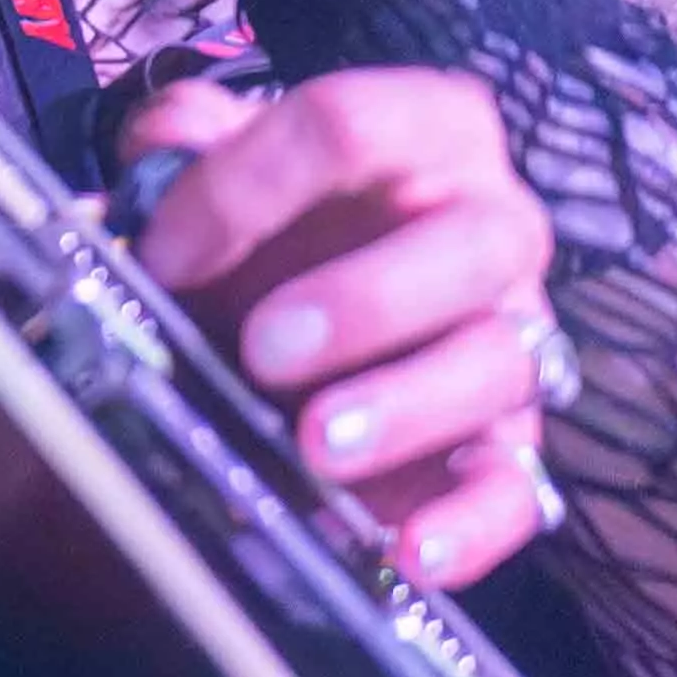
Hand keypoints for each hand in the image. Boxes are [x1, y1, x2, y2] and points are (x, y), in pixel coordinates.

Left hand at [128, 66, 571, 587]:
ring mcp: (513, 334)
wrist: (308, 300)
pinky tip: (406, 551)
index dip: (247, 184)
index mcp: (425, 131)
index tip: (165, 251)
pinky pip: (519, 485)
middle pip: (467, 245)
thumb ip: (183, 141)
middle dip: (365, 300)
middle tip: (263, 350)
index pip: (348, 126)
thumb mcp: (219, 162)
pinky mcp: (509, 440)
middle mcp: (491, 225)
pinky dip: (468, 524)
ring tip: (316, 447)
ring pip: (498, 363)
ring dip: (405, 408)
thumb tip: (158, 150)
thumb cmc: (272, 221)